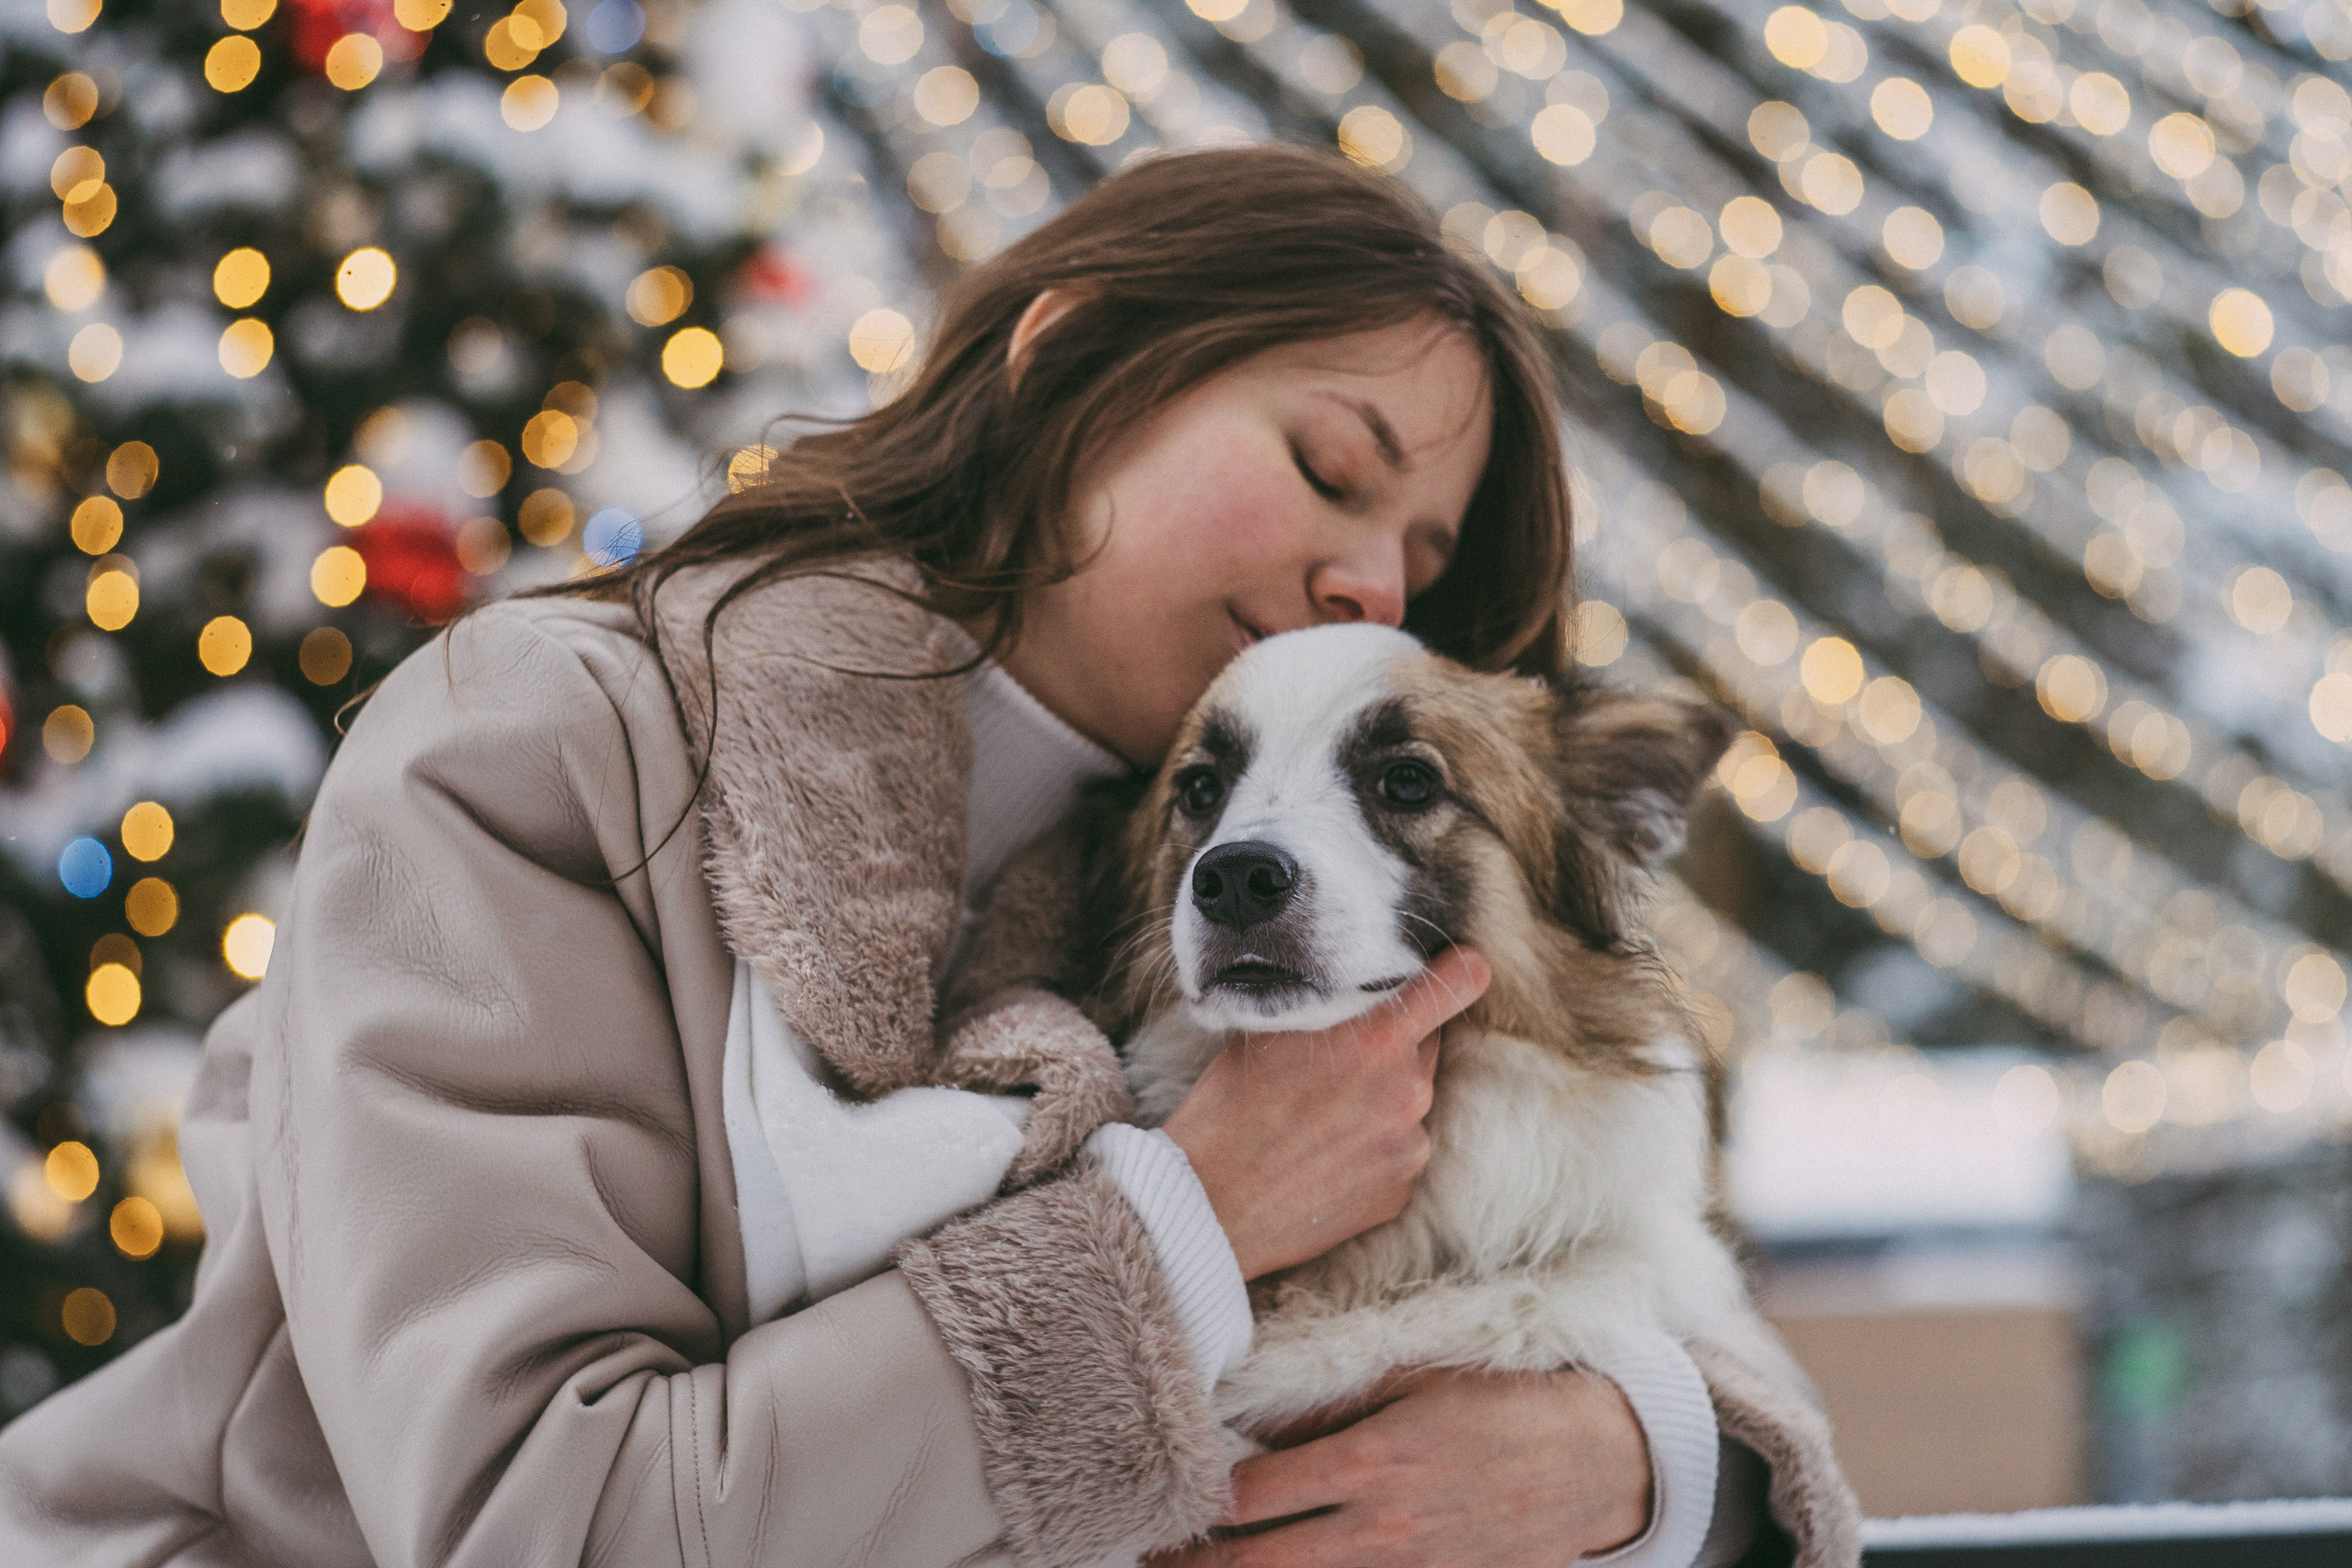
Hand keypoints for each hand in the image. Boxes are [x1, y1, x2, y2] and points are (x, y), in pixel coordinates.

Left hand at [1151, 1366, 1652, 1567]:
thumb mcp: (1413, 1377)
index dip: (1195, 1504)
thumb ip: (1329, 1402)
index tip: (1158, 1499)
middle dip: (1196, 1564)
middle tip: (1148, 1556)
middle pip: (1259, 1563)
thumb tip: (1249, 1416)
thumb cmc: (1502, 1399)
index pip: (1251, 1496)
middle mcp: (1381, 1527)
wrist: (1597, 1460)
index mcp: (1370, 1462)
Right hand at [1161, 947, 1489, 1280]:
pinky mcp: (1401, 1190)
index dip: (1461, 971)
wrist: (1211, 1204)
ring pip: (1409, 1101)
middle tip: (1336, 1063)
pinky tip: (1323, 1156)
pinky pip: (1398, 1151)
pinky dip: (1371, 1149)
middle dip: (1391, 1045)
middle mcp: (1408, 1089)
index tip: (1460, 968)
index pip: (1457, 983)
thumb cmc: (1228, 1107)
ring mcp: (1409, 1145)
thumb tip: (1355, 981)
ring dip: (1379, 1100)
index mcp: (1378, 1038)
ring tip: (1319, 1118)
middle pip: (1423, 1045)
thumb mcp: (1273, 1031)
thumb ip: (1331, 1004)